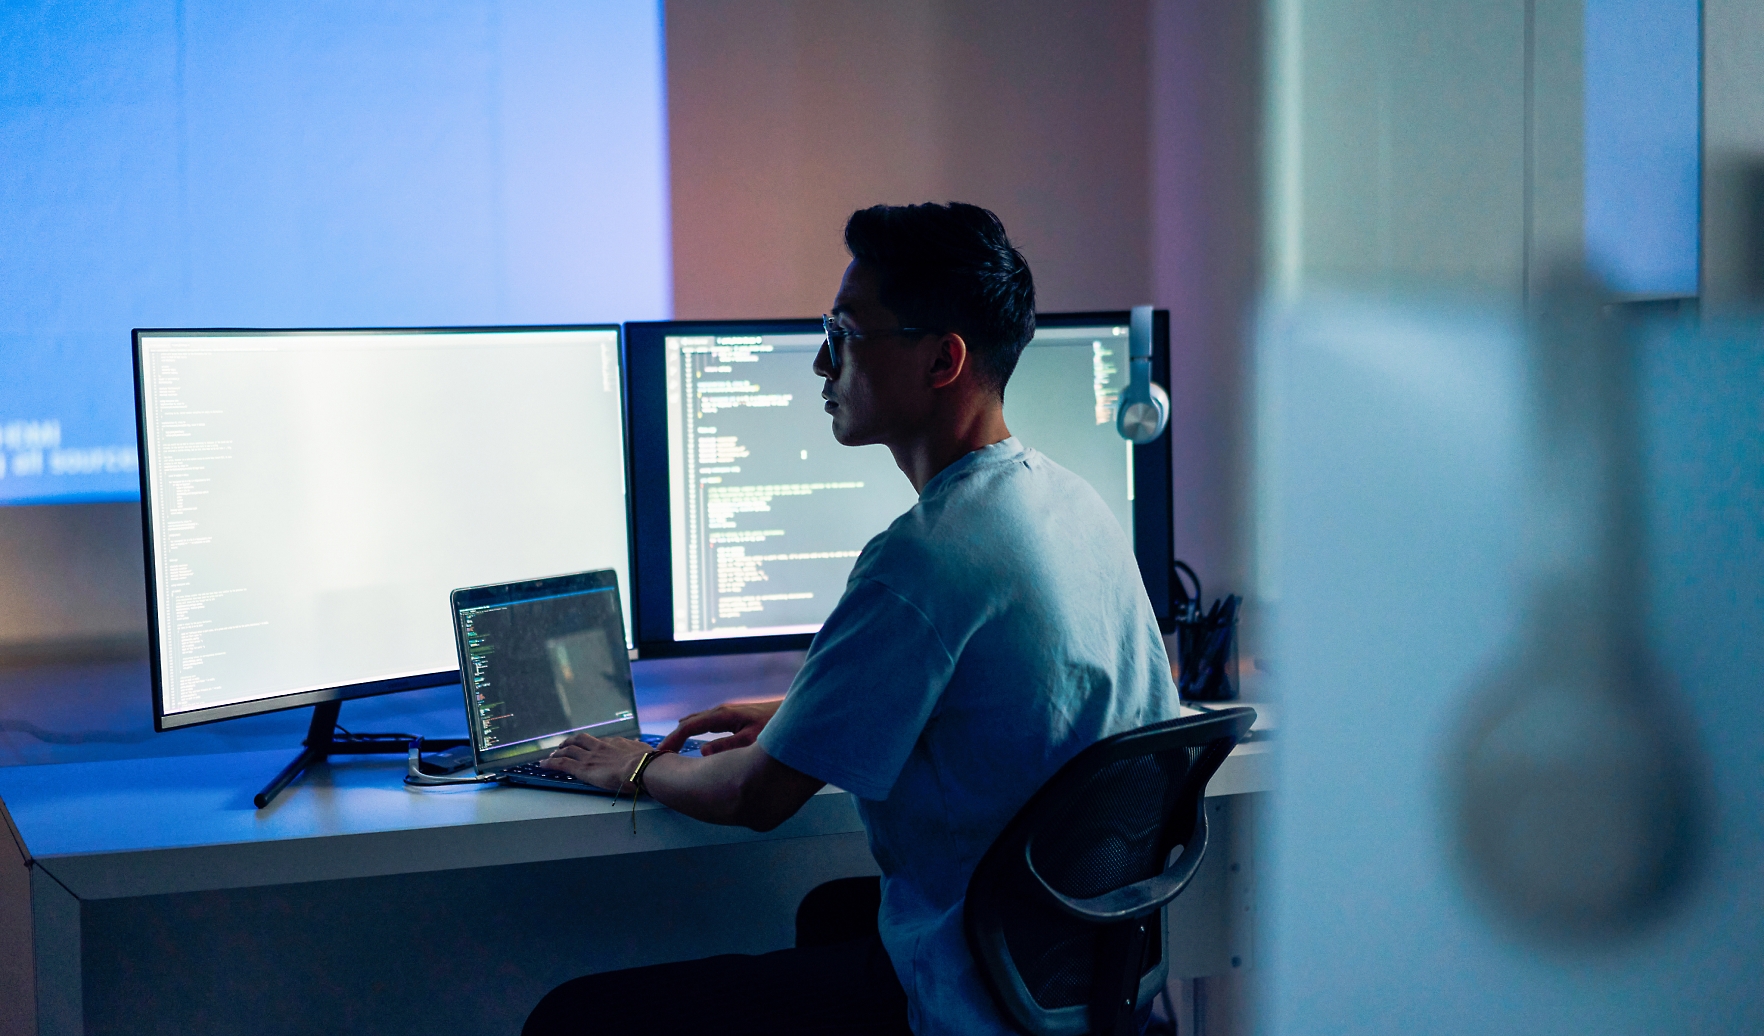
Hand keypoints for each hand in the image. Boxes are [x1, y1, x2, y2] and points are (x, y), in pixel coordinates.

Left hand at [541, 734, 653, 791]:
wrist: (641, 767)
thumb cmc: (647, 762)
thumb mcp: (644, 751)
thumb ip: (638, 748)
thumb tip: (640, 745)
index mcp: (616, 743)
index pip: (599, 741)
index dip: (590, 744)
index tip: (587, 746)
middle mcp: (600, 747)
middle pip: (580, 740)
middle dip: (570, 742)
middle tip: (563, 745)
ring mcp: (590, 757)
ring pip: (568, 750)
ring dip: (558, 752)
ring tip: (551, 755)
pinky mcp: (582, 769)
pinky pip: (562, 763)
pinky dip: (550, 762)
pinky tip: (543, 764)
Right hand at [657, 699, 782, 755]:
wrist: (794, 715)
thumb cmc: (775, 728)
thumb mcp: (750, 740)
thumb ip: (727, 747)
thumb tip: (702, 752)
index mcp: (723, 716)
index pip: (689, 726)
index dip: (673, 739)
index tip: (661, 752)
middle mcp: (722, 712)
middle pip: (690, 722)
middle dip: (675, 736)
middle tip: (661, 753)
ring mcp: (727, 713)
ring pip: (698, 722)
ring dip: (684, 733)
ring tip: (671, 748)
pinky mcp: (733, 717)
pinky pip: (706, 723)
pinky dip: (694, 731)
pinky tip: (693, 738)